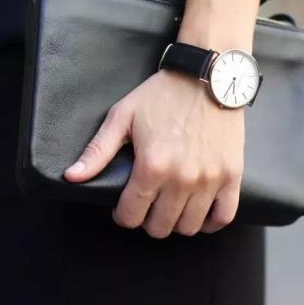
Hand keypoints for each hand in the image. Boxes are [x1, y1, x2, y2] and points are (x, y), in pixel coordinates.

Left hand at [64, 69, 243, 237]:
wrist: (207, 77)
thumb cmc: (162, 95)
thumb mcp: (123, 117)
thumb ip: (97, 151)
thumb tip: (71, 177)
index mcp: (151, 166)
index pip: (130, 216)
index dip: (122, 214)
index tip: (124, 204)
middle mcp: (181, 179)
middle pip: (159, 227)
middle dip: (147, 220)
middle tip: (148, 203)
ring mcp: (210, 179)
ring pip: (188, 227)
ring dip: (176, 222)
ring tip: (171, 205)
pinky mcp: (232, 175)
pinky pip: (223, 216)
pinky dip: (210, 222)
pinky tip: (199, 212)